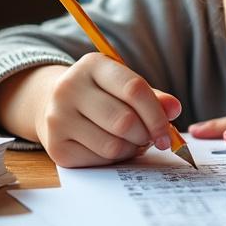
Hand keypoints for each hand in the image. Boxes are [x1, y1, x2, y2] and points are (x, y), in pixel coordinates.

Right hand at [0, 54, 181, 167]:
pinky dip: (114, 159)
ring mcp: (58, 118)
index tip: (168, 133)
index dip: (157, 115)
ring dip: (131, 149)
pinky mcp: (55, 147)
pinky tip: (112, 148)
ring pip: (113, 145)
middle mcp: (69, 88)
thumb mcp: (124, 85)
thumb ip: (153, 97)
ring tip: (131, 141)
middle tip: (150, 138)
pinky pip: (99, 161)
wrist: (51, 105)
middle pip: (125, 121)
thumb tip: (174, 110)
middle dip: (145, 135)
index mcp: (92, 65)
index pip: (134, 89)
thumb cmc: (100, 95)